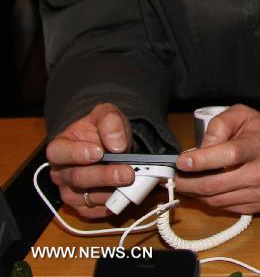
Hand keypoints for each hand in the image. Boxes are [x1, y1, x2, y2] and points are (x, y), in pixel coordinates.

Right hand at [45, 103, 135, 218]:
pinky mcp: (85, 208)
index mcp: (60, 148)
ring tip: (135, 183)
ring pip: (90, 197)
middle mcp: (62, 173)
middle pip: (78, 178)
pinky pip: (99, 211)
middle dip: (105, 176)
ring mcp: (71, 193)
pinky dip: (117, 204)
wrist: (111, 146)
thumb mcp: (106, 115)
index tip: (99, 152)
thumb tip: (116, 144)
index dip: (77, 154)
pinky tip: (132, 194)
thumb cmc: (103, 131)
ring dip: (114, 191)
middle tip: (127, 173)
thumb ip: (110, 121)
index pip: (59, 153)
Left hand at [175, 104, 259, 214]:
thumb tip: (199, 151)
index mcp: (258, 146)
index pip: (228, 155)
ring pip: (217, 200)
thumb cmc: (258, 131)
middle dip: (188, 182)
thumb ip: (218, 127)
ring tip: (185, 183)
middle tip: (173, 177)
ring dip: (195, 194)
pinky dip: (209, 200)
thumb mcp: (239, 115)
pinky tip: (203, 190)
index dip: (201, 160)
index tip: (182, 161)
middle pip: (216, 184)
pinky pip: (225, 208)